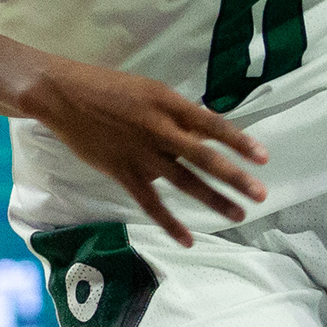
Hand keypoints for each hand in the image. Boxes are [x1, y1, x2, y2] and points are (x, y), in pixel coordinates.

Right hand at [19, 62, 266, 245]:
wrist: (63, 95)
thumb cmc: (108, 88)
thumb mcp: (149, 90)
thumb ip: (177, 112)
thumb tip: (208, 129)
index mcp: (168, 103)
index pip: (212, 124)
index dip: (238, 141)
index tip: (263, 157)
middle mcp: (159, 129)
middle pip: (204, 157)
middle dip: (235, 177)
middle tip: (261, 194)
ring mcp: (141, 153)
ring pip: (184, 182)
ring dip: (213, 200)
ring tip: (238, 214)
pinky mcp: (122, 172)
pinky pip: (150, 203)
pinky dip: (170, 222)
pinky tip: (188, 239)